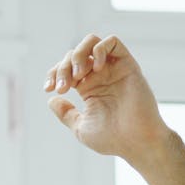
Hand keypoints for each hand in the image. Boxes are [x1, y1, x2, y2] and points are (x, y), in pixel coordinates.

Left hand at [43, 34, 172, 164]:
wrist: (136, 142)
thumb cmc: (112, 139)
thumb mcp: (80, 127)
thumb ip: (66, 113)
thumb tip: (51, 100)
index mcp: (88, 87)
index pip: (66, 68)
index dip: (53, 74)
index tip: (49, 89)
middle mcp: (100, 75)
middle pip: (74, 54)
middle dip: (62, 68)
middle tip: (63, 87)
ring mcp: (113, 69)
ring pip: (91, 42)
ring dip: (78, 54)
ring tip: (77, 75)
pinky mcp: (128, 65)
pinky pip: (113, 42)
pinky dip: (99, 49)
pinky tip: (95, 68)